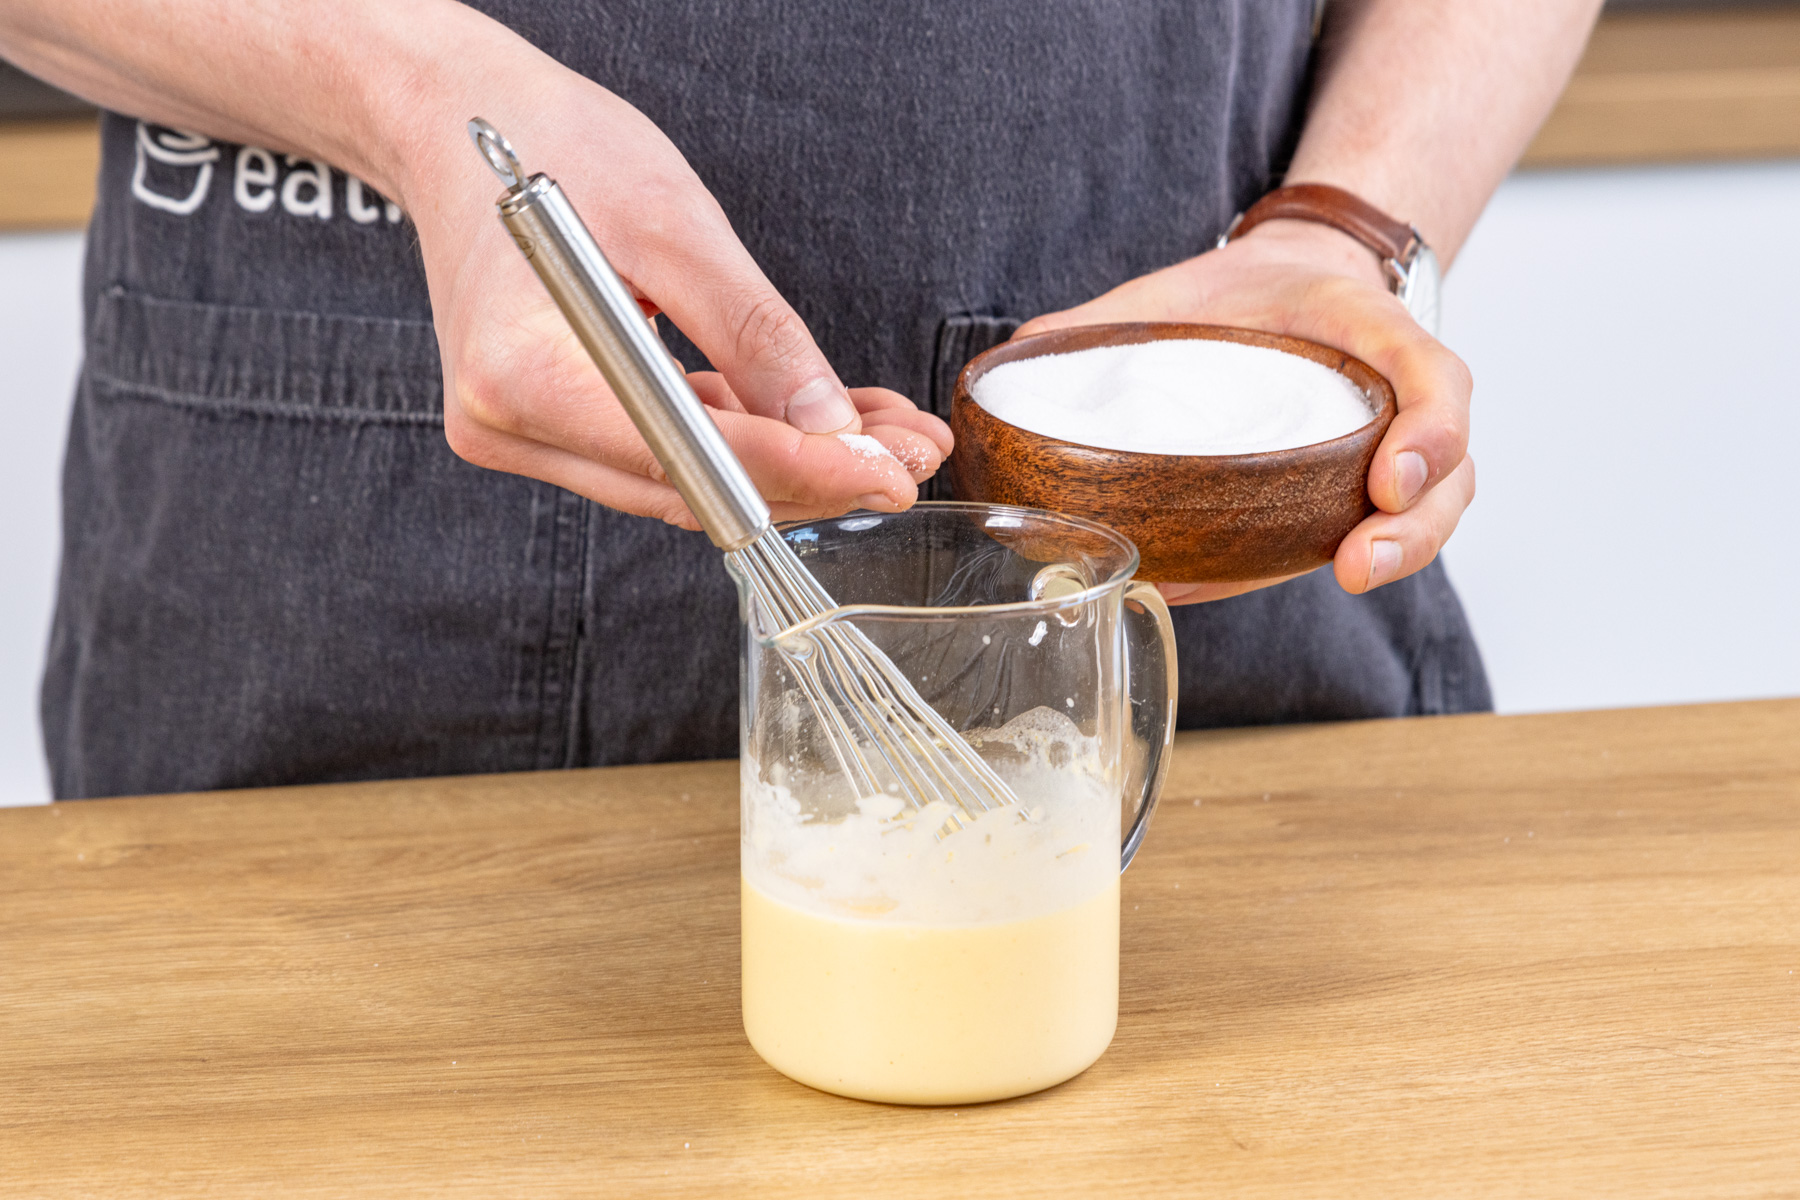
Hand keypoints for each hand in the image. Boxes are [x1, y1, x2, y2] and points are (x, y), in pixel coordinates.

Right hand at [400, 54, 948, 529]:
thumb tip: (828, 426)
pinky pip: (664, 451)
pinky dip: (744, 436)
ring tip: (881, 435)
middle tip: (907, 458)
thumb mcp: (675, 225)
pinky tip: (817, 421)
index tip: (885, 476)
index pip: (688, 455)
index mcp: (523, 374)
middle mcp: (510, 425)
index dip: (799, 470)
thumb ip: (755, 335)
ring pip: (688, 477)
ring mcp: (524, 433)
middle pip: (691, 486)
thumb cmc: (550, 148)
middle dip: (812, 475)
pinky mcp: (548, 424)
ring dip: (790, 461)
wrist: (462, 125)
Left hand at [1013, 218, 1473, 604]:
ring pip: (1431, 511)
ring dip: (1400, 554)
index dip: (1427, 431)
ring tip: (1350, 579)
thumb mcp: (1188, 286)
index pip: (1433, 376)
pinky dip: (1362, 560)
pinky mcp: (1362, 492)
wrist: (1290, 284)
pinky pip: (1385, 530)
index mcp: (1369, 331)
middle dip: (1413, 527)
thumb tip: (1019, 357)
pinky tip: (1300, 586)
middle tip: (1358, 563)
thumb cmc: (1247, 294)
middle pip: (1448, 472)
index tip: (1386, 478)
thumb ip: (1110, 321)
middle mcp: (1397, 398)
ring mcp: (1391, 451)